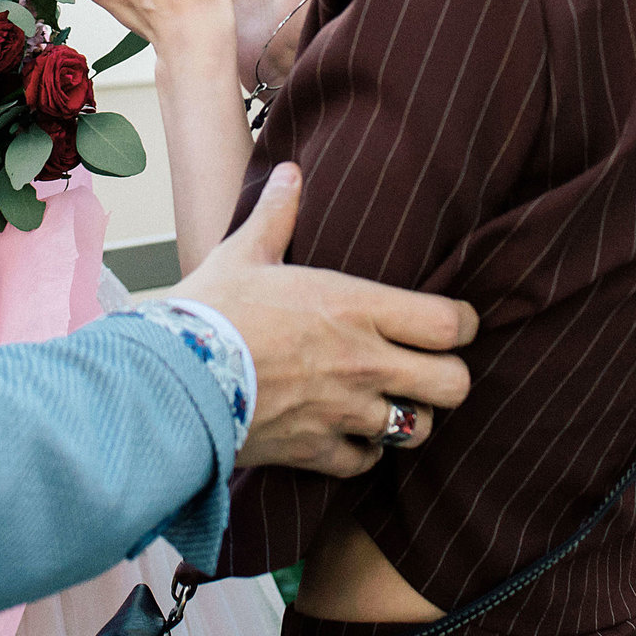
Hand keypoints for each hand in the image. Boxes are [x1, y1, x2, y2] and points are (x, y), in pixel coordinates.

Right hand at [176, 163, 478, 474]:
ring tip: (391, 402)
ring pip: (416, 429)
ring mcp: (343, 412)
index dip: (464, 324)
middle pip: (453, 384)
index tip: (454, 323)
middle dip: (448, 377)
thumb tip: (289, 172)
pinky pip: (365, 463)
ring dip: (409, 417)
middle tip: (429, 367)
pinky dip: (363, 453)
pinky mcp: (316, 451)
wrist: (171, 379)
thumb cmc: (210, 312)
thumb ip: (277, 214)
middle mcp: (363, 363)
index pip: (451, 323)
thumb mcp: (244, 253)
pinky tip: (349, 435)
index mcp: (355, 308)